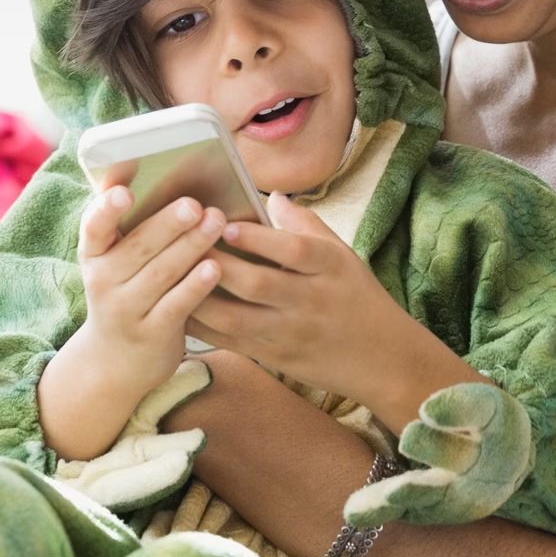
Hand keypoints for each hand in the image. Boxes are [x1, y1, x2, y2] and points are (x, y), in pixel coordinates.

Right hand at [74, 181, 227, 392]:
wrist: (117, 361)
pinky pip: (176, 305)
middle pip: (138, 247)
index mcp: (94, 255)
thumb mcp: (115, 262)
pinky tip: (215, 267)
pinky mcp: (152, 334)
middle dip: (168, 223)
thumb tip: (154, 174)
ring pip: (161, 273)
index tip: (124, 192)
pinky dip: (195, 285)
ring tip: (216, 222)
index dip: (106, 210)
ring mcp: (126, 310)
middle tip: (195, 203)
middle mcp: (103, 282)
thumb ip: (131, 227)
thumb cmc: (126, 292)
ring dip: (190, 246)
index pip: (93, 228)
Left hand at [184, 192, 408, 400]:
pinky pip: (231, 342)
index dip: (259, 239)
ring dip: (200, 297)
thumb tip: (272, 196)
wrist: (384, 360)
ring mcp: (291, 333)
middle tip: (183, 243)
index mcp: (330, 268)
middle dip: (217, 265)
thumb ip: (306, 225)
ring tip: (170, 274)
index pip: (294, 250)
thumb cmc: (359, 298)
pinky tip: (178, 307)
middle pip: (258, 284)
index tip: (225, 223)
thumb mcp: (344, 256)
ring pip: (237, 318)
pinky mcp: (276, 358)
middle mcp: (311, 301)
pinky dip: (202, 326)